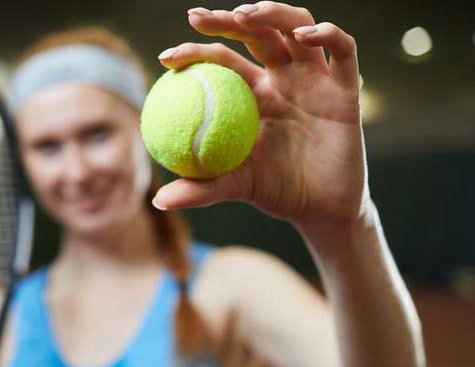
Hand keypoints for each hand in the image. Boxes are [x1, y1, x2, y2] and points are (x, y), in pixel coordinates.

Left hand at [152, 2, 370, 227]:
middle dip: (228, 18)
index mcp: (252, 93)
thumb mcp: (233, 187)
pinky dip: (328, 34)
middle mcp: (283, 77)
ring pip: (297, 27)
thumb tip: (158, 201)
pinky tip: (305, 36)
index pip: (222, 59)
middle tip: (197, 17)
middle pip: (257, 32)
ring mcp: (314, 79)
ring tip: (247, 15)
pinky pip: (343, 51)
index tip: (165, 58)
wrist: (321, 210)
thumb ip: (199, 189)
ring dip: (274, 13)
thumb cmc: (274, 191)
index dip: (195, 51)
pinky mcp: (346, 89)